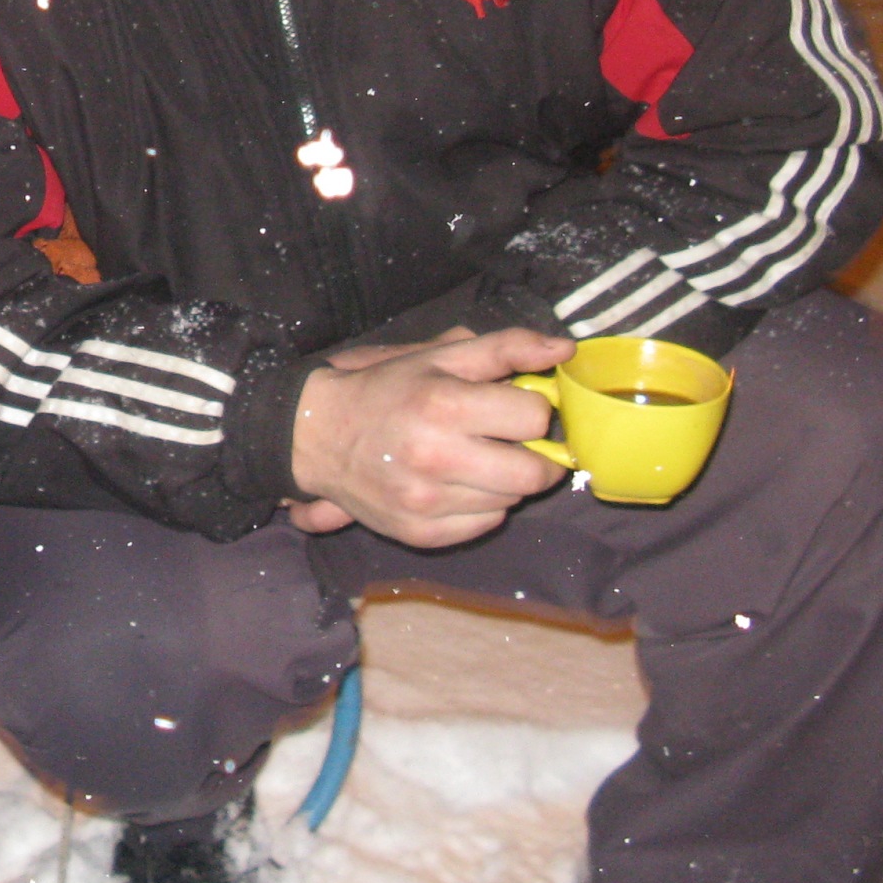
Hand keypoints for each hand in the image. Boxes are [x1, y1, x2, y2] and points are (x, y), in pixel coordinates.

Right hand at [285, 327, 572, 545]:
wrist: (318, 435)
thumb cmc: (386, 389)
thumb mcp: (439, 357)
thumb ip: (506, 348)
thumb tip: (564, 349)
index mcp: (443, 405)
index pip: (533, 417)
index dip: (531, 408)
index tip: (513, 406)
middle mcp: (436, 458)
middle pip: (533, 474)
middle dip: (534, 455)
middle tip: (513, 442)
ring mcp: (428, 503)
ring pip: (511, 501)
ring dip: (506, 480)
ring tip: (477, 459)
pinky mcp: (421, 534)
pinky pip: (485, 524)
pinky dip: (483, 505)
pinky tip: (458, 483)